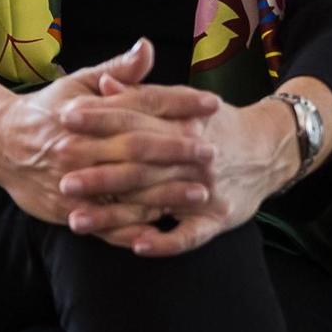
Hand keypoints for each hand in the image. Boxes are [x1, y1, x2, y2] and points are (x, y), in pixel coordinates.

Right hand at [0, 39, 219, 228]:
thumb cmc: (44, 111)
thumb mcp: (75, 84)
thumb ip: (115, 71)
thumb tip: (148, 47)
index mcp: (84, 113)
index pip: (138, 104)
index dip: (177, 103)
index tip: (211, 104)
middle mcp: (77, 147)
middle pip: (134, 149)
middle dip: (175, 150)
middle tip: (211, 152)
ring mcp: (71, 180)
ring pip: (124, 190)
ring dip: (164, 194)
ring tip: (200, 194)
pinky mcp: (65, 209)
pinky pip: (104, 223)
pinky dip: (132, 228)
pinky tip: (161, 228)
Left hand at [63, 78, 299, 256]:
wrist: (272, 148)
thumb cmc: (214, 123)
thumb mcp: (182, 101)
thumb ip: (142, 94)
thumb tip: (104, 84)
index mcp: (182, 121)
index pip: (136, 115)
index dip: (100, 115)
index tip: (63, 115)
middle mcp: (193, 156)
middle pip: (140, 161)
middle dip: (98, 168)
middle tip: (60, 174)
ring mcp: (206, 189)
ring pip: (155, 201)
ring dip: (115, 213)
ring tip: (77, 220)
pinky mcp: (218, 219)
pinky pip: (191, 235)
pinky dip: (166, 242)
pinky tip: (137, 246)